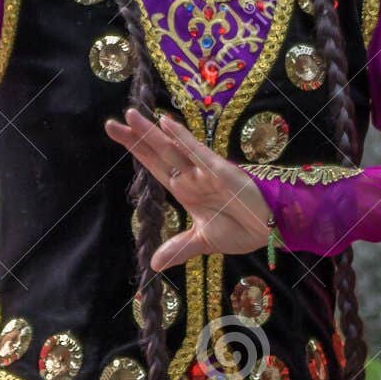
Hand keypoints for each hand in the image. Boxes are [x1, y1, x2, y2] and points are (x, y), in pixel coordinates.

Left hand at [105, 108, 273, 271]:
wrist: (270, 228)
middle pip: (157, 153)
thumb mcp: (203, 242)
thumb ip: (179, 248)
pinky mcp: (220, 171)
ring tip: (131, 115)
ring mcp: (203, 171)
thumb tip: (154, 265)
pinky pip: (198, 152)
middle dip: (134, 138)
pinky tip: (167, 123)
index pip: (153, 165)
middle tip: (110, 124)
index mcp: (183, 189)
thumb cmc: (240, 228)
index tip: (115, 133)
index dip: (134, 150)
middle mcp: (190, 176)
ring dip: (152, 132)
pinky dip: (183, 139)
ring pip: (172, 148)